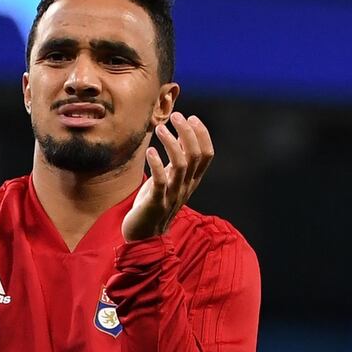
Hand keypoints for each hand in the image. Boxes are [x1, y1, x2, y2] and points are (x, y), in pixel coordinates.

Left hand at [122, 112, 214, 241]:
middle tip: (175, 116)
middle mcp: (186, 187)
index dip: (202, 134)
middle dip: (187, 132)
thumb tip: (182, 134)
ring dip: (171, 143)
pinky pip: (161, 182)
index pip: (207, 154)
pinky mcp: (156, 203)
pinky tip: (150, 151)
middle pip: (195, 155)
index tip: (191, 117)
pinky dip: (157, 164)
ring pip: (180, 165)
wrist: (144, 235)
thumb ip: (178, 160)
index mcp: (192, 180)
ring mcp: (172, 195)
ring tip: (159, 128)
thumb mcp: (170, 179)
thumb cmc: (155, 202)